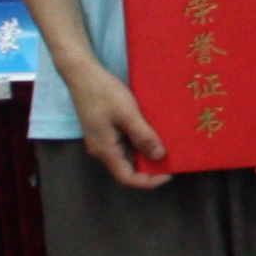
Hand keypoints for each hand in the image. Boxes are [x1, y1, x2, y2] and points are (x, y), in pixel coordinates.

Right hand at [60, 54, 171, 189]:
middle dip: (150, 168)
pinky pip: (124, 143)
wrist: (82, 73)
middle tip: (173, 160)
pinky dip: (140, 142)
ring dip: (146, 154)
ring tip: (168, 148)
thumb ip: (143, 137)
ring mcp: (102, 139)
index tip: (169, 174)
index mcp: (105, 150)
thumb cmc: (104, 93)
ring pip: (127, 155)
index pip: (127, 178)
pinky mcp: (105, 129)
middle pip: (127, 168)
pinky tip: (154, 134)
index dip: (148, 181)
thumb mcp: (128, 114)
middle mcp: (102, 149)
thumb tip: (159, 157)